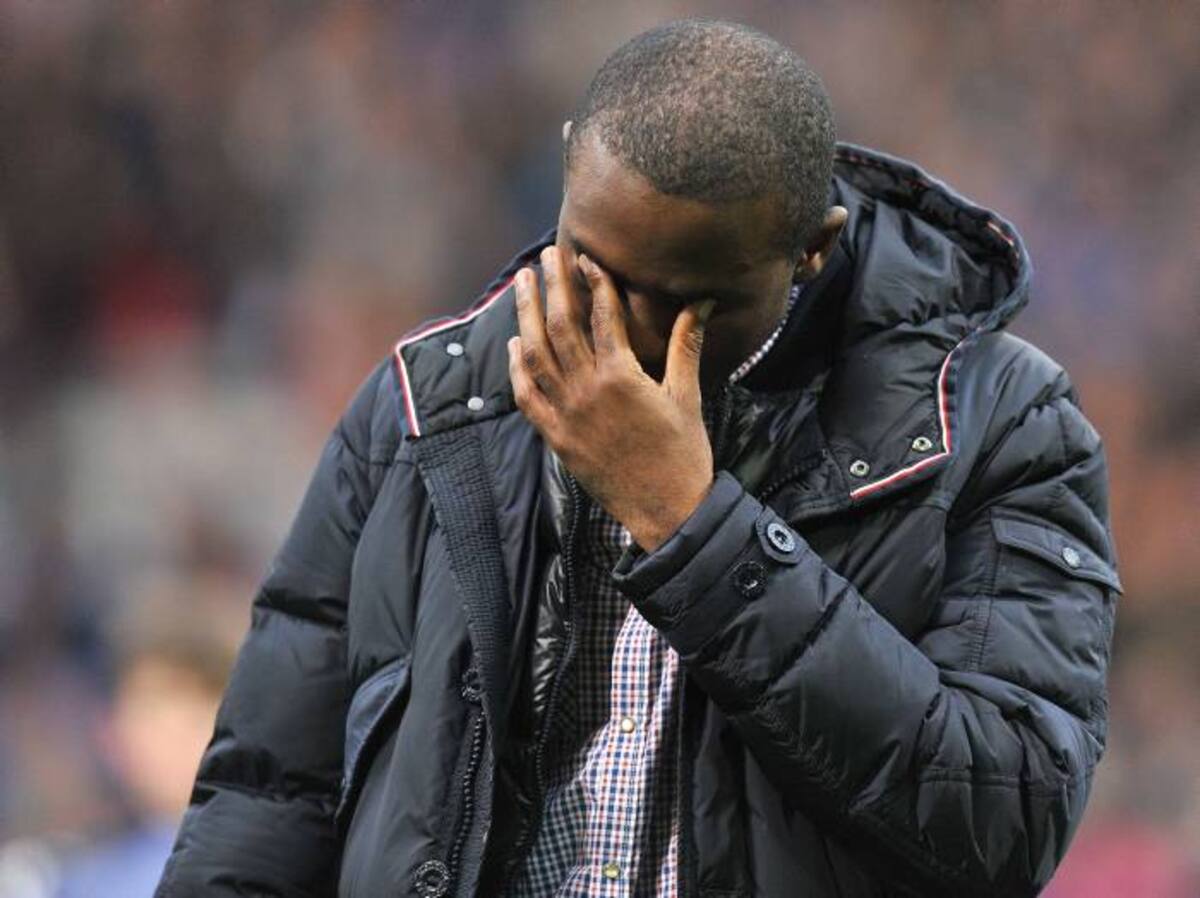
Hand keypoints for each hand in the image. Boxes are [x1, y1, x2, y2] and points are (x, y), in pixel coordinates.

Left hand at [507, 245, 715, 551]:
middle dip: (553, 285)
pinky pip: (527, 395)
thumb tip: (703, 301)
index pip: (601, 315)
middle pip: (560, 325)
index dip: (594, 281)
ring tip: (523, 283)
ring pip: (536, 353)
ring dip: (526, 314)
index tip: (586, 256)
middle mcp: (587, 390)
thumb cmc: (684, 454)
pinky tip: (515, 343)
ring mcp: (566, 414)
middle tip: (547, 254)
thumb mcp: (687, 395)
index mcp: (622, 375)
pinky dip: (517, 366)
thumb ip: (686, 344)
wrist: (667, 511)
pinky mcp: (556, 438)